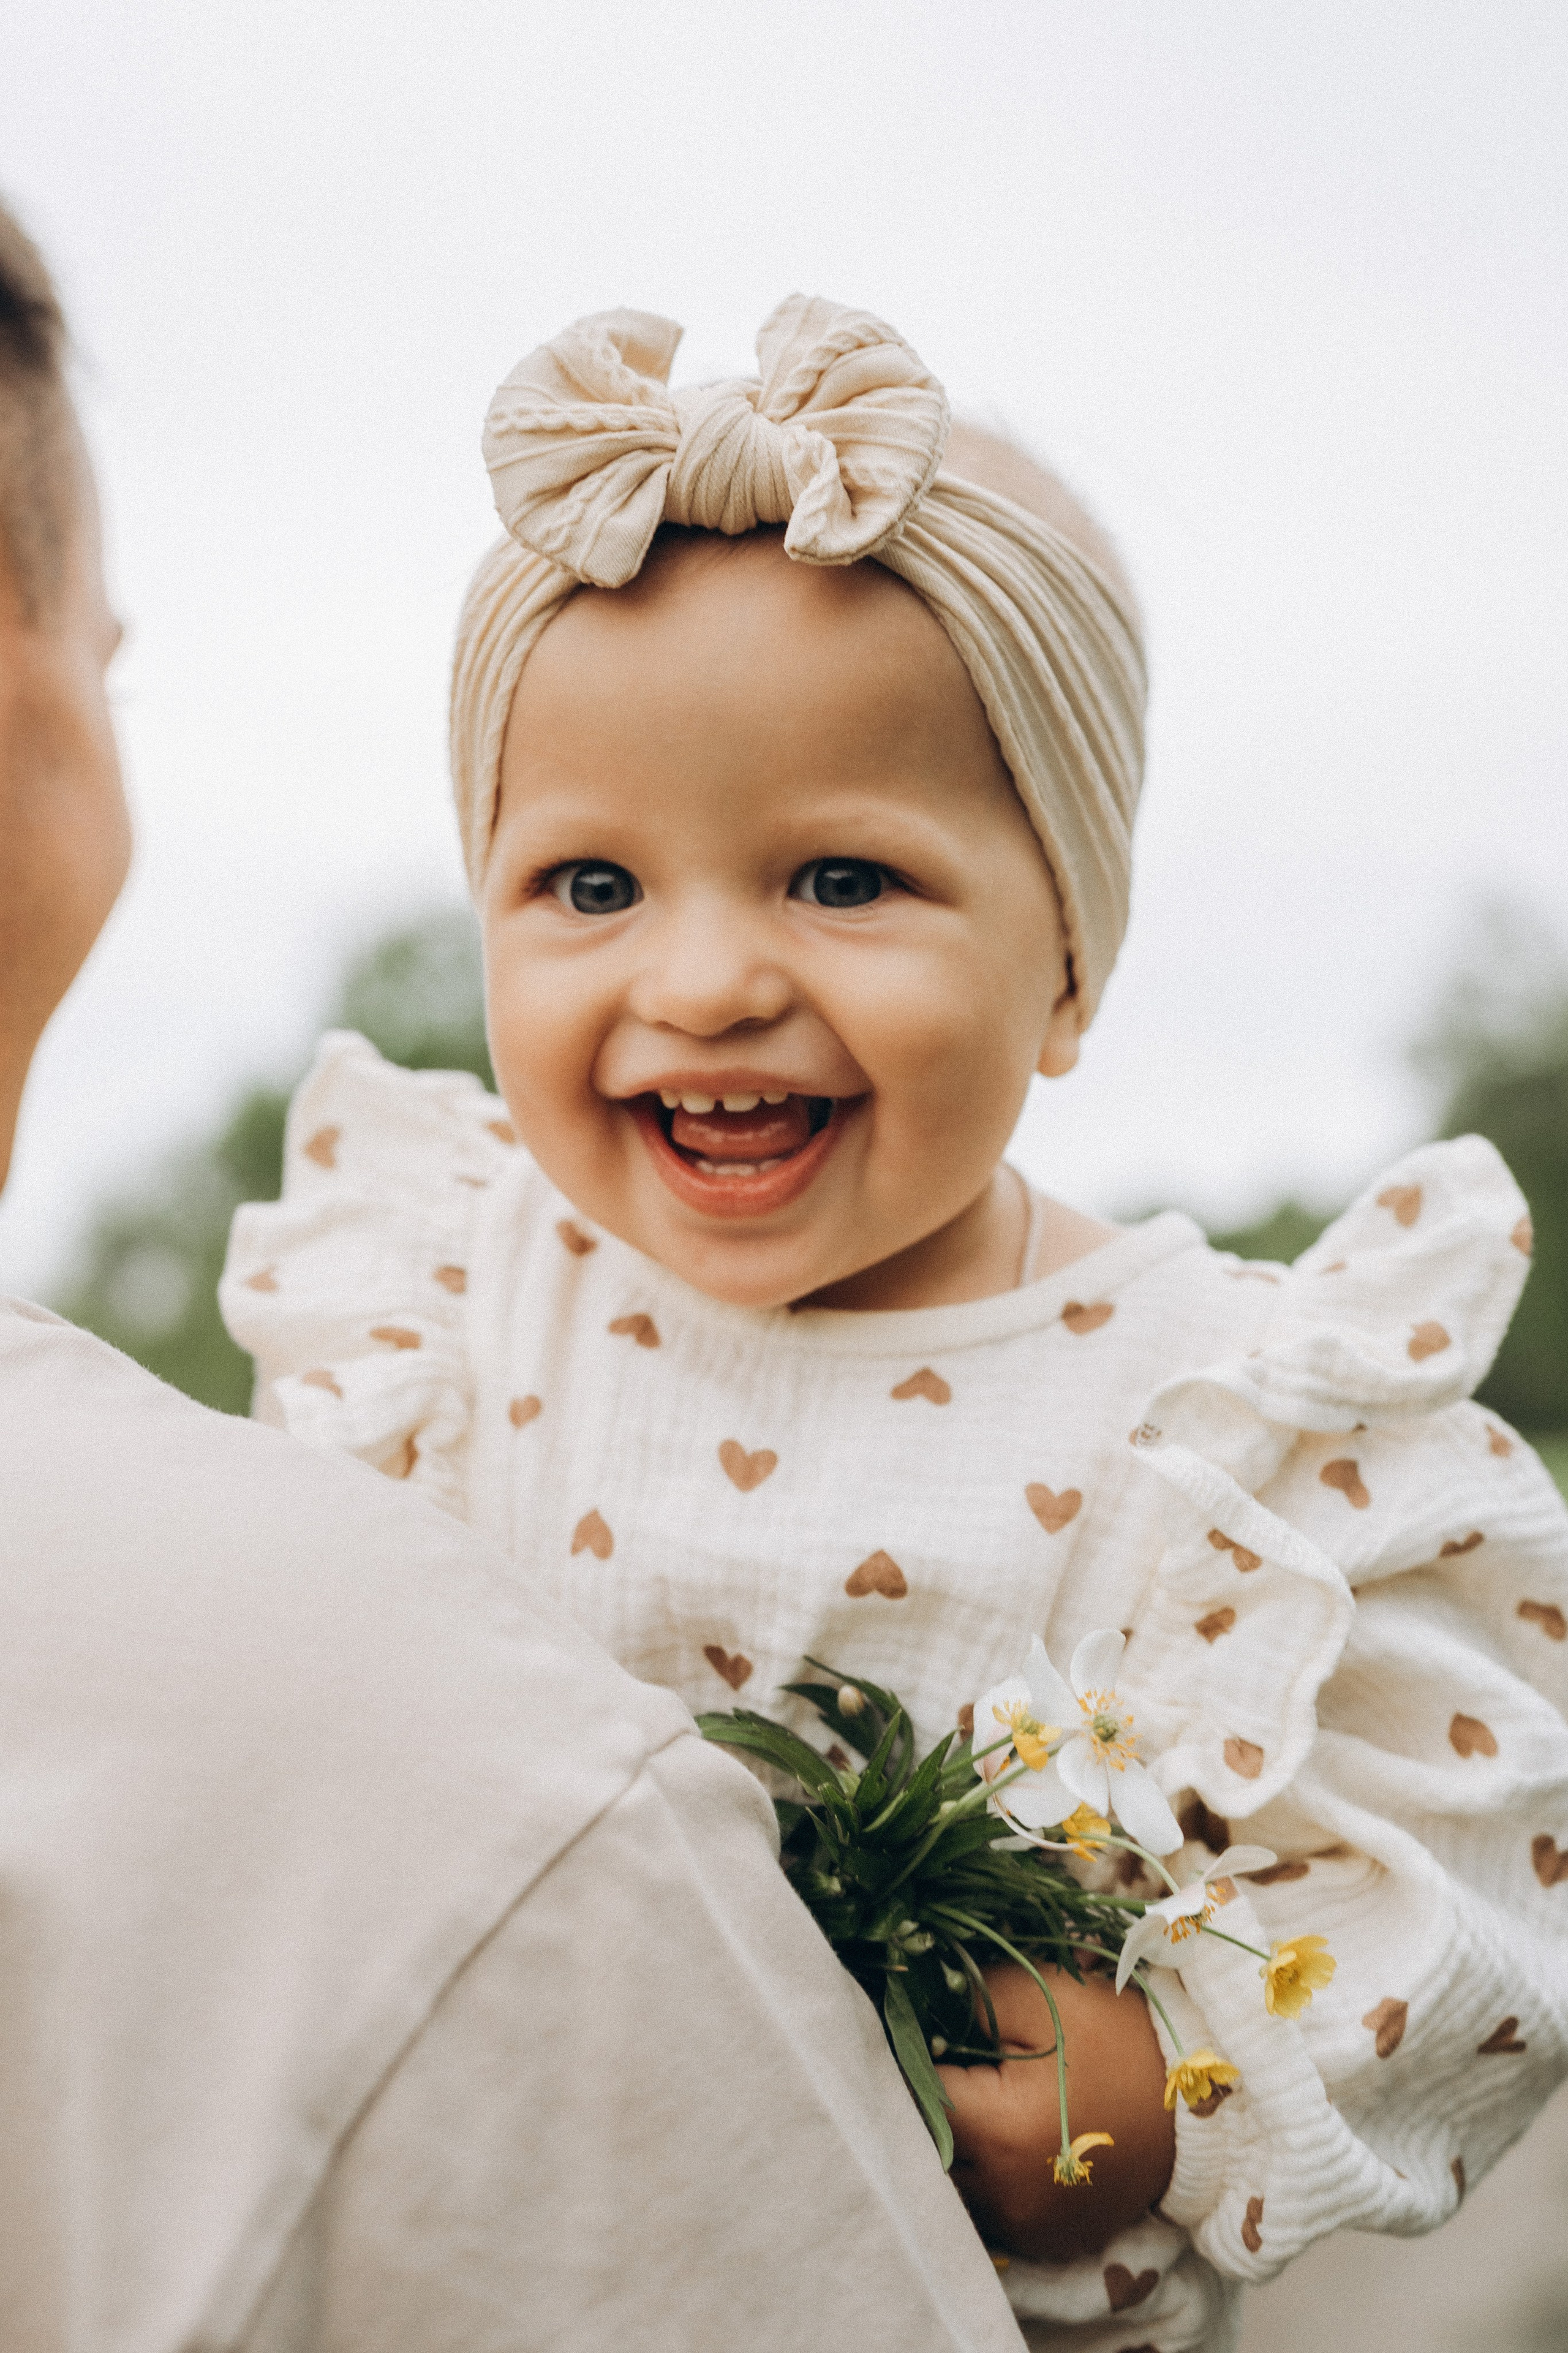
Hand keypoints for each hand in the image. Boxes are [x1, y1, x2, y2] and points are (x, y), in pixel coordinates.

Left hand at [935, 1963, 1174, 2263]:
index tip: (915, 2027)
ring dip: (952, 2145)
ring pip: (953, 2186)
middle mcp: (1007, 2194)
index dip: (908, 2057)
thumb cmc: (1117, 2038)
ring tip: (974, 2097)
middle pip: (926, 2149)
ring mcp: (1028, 2226)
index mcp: (1001, 2131)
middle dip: (924, 2105)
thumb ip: (969, 1997)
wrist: (1200, 2104)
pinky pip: (989, 2211)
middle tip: (940, 2059)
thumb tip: (917, 2002)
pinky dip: (985, 2177)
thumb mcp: (1042, 1996)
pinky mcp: (1048, 2241)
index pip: (917, 2096)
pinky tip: (1003, 2137)